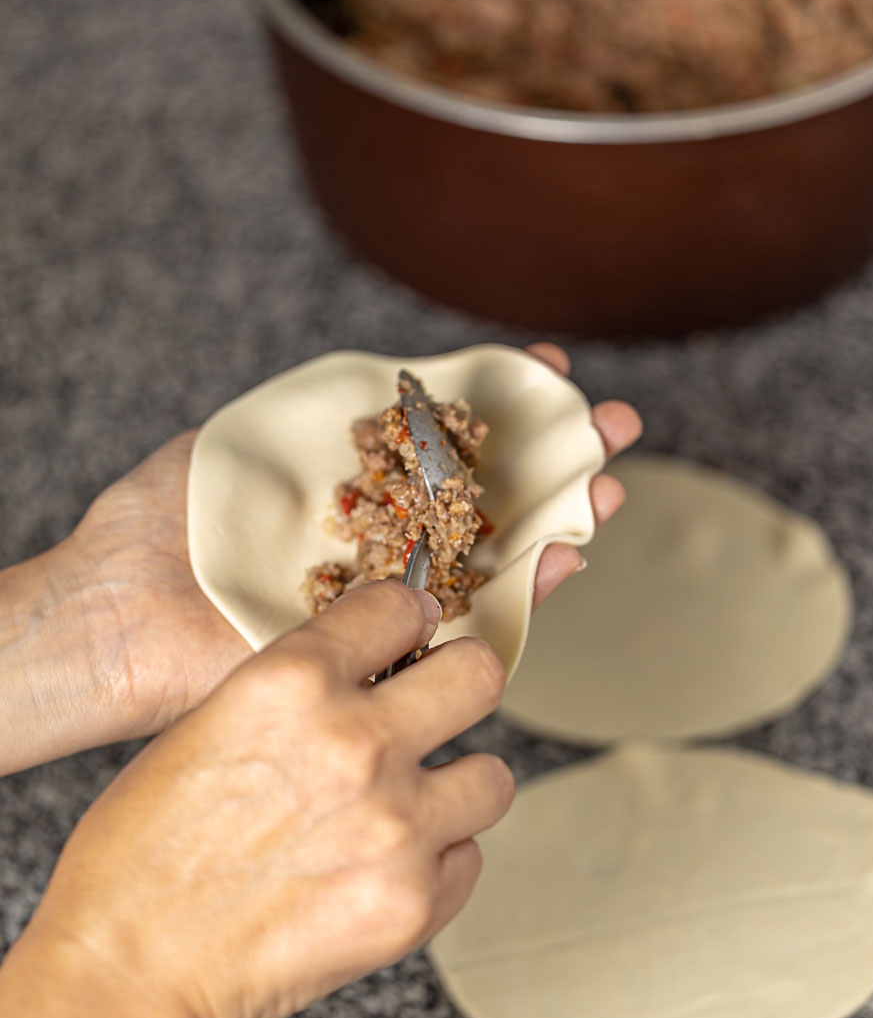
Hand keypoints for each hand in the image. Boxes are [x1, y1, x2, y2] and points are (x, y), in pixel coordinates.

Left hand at [0, 344, 639, 772]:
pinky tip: (570, 550)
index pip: (443, 436)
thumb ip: (301, 419)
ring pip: (495, 553)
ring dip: (560, 513)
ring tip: (611, 476)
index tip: (545, 365)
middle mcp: (378, 540)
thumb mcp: (230, 443)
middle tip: (609, 421)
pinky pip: (472, 622)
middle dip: (553, 454)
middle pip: (485, 491)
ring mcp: (387, 595)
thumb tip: (378, 390)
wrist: (115, 619)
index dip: (499, 401)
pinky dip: (526, 588)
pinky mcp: (387, 652)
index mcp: (349, 487)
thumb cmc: (154, 529)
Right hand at [0, 582, 513, 1017]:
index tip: (412, 630)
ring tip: (412, 803)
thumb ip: (300, 684)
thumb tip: (371, 663)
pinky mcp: (413, 902)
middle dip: (461, 683)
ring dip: (455, 786)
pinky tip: (387, 865)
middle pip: (480, 674)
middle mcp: (354, 743)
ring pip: (492, 775)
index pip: (400, 605)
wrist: (130, 968)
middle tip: (439, 704)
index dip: (408, 616)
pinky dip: (438, 860)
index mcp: (291, 683)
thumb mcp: (209, 720)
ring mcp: (394, 826)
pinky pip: (469, 857)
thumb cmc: (146, 848)